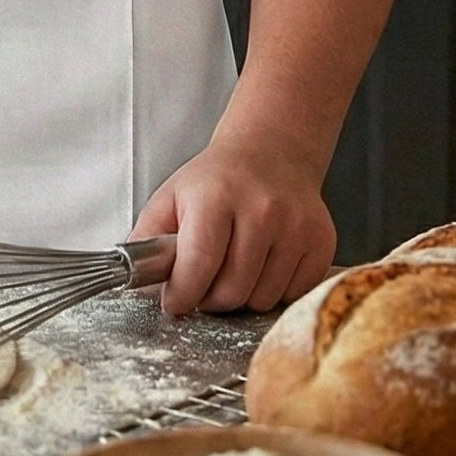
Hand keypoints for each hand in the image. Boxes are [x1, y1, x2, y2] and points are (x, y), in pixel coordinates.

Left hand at [130, 131, 335, 315]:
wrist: (271, 154)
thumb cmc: (216, 181)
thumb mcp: (170, 197)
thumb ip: (147, 238)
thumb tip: (134, 280)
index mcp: (215, 197)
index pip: (198, 266)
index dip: (182, 295)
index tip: (175, 302)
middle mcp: (261, 210)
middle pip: (231, 292)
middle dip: (210, 299)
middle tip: (205, 283)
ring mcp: (296, 227)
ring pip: (262, 300)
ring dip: (242, 296)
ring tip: (235, 266)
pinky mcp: (322, 243)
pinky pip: (292, 296)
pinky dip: (274, 291)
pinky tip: (265, 263)